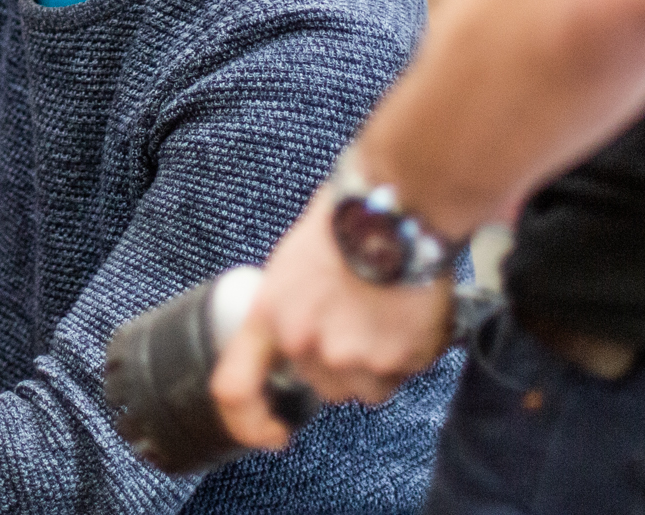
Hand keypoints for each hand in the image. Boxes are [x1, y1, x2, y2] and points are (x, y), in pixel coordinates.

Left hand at [210, 187, 454, 451]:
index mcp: (269, 315)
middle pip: (323, 387)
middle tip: (361, 318)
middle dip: (343, 364)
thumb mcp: (291, 266)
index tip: (274, 434)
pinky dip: (409, 355)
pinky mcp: (395, 360)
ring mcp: (350, 356)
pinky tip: (408, 315)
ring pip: (365, 387)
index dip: (251, 424)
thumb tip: (297, 344)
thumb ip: (288, 314)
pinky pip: (402, 376)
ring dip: (379, 362)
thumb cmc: (345, 220)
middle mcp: (303, 343)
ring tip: (386, 312)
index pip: (234, 388)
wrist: (396, 209)